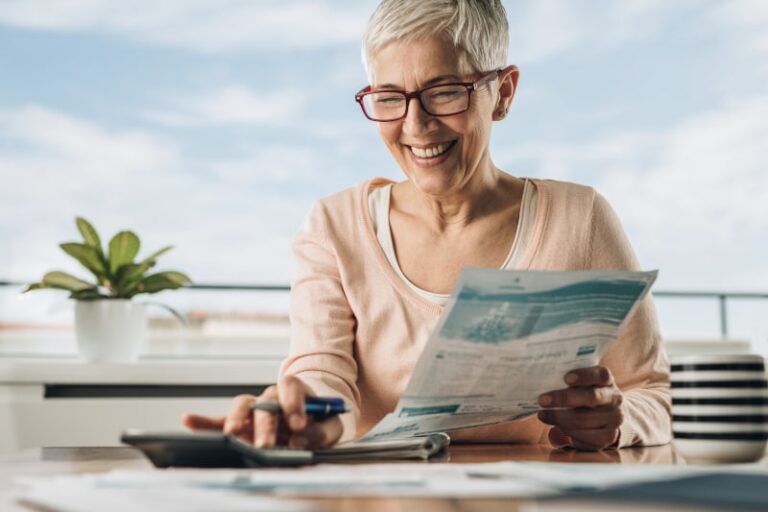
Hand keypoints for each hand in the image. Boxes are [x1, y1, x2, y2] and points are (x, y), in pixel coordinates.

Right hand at [182, 375, 342, 449]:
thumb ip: (320, 432)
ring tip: (232, 434)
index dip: (293, 403)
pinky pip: (220, 419)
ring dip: (236, 420)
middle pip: (264, 402)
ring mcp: (255, 407)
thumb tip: (299, 439)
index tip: (299, 423)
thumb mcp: (330, 425)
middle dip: (265, 424)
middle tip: (266, 445)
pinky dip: (204, 421)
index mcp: (296, 390)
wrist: (314, 418)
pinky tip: (188, 420)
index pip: (290, 387)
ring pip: (242, 405)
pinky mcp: (242, 421)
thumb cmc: (321, 420)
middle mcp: (272, 395)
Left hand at [537, 366, 623, 450]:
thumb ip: (570, 382)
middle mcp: (615, 399)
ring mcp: (614, 419)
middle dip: (563, 398)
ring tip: (544, 415)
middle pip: (591, 397)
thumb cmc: (587, 395)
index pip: (601, 375)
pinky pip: (585, 437)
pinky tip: (557, 428)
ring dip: (560, 418)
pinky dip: (568, 433)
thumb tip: (544, 382)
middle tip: (542, 400)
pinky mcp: (609, 437)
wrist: (610, 416)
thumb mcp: (584, 384)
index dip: (584, 376)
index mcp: (607, 381)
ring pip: (584, 420)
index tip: (566, 378)